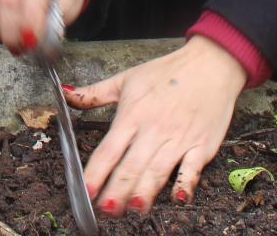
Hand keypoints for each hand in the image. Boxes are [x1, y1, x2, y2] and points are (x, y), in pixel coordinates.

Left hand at [66, 36, 246, 215]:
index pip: (109, 149)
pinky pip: (192, 169)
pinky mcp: (202, 146)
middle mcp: (154, 129)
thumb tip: (65, 95)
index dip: (96, 172)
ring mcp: (179, 139)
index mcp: (133, 115)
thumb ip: (94, 93)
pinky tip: (177, 198)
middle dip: (118, 190)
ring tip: (134, 209)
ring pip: (158, 171)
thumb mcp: (127, 78)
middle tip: (106, 210)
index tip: (86, 191)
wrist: (210, 65)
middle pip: (132, 166)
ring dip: (145, 192)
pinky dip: (185, 184)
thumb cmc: (168, 72)